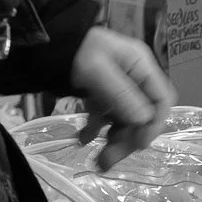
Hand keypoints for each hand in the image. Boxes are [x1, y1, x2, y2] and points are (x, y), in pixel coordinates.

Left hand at [68, 28, 174, 168]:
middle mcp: (134, 77)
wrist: (39, 41)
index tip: (137, 144)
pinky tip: (83, 140)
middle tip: (109, 160)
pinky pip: (106, 115)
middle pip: (143, 114)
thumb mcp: (96, 70)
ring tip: (97, 159)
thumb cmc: (71, 50)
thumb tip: (144, 121)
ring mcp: (118, 86)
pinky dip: (97, 129)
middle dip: (128, 138)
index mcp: (141, 66)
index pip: (162, 100)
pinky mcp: (101, 92)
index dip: (154, 124)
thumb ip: (121, 95)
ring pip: (125, 118)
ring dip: (114, 140)